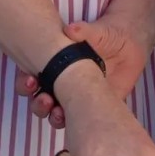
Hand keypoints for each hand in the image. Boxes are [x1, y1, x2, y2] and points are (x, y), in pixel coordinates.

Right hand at [16, 16, 151, 128]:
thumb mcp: (94, 32)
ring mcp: (76, 99)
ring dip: (53, 116)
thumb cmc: (105, 35)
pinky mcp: (94, 109)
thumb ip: (83, 31)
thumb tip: (70, 30)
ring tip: (58, 112)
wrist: (128, 45)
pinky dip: (76, 125)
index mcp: (54, 66)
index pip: (31, 78)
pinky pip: (82, 123)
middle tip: (45, 99)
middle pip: (39, 101)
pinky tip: (78, 122)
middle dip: (38, 103)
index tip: (31, 80)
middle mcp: (61, 85)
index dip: (26, 83)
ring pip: (56, 115)